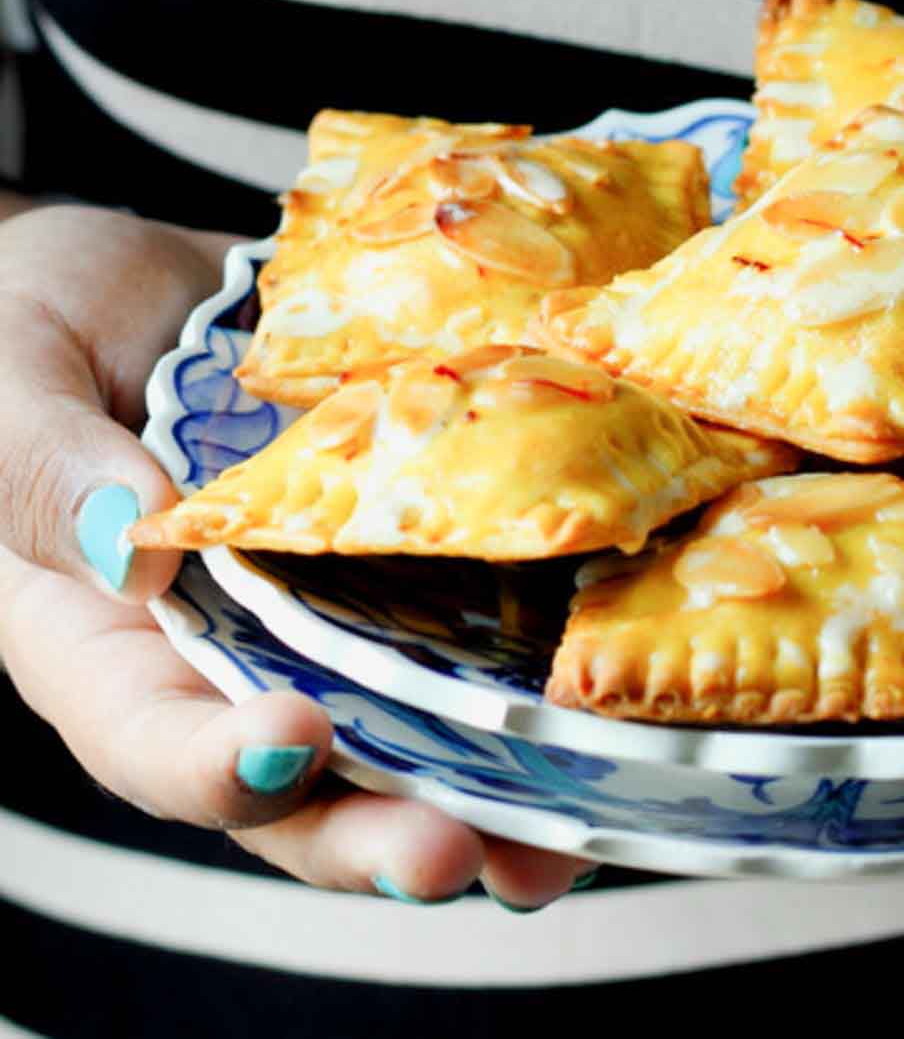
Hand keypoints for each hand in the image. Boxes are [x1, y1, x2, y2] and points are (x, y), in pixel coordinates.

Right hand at [0, 205, 589, 907]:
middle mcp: (229, 658)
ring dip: (488, 799)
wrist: (145, 282)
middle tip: (459, 854)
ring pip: (407, 738)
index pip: (149, 736)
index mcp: (102, 638)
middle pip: (301, 788)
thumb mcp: (8, 375)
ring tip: (562, 843)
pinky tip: (609, 712)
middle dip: (378, 831)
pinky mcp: (415, 568)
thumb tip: (125, 541)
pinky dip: (538, 677)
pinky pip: (475, 634)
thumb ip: (37, 464)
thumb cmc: (35, 322)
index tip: (291, 745)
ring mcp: (333, 620)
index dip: (218, 764)